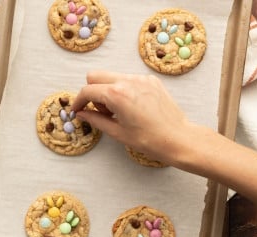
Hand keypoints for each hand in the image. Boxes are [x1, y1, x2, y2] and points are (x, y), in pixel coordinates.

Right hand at [71, 70, 192, 164]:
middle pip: (96, 76)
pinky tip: (131, 105)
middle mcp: (128, 80)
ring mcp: (141, 78)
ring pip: (112, 76)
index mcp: (117, 94)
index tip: (78, 110)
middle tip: (101, 111)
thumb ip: (96, 120)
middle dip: (92, 92)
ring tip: (118, 110)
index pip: (87, 90)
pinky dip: (123, 89)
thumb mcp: (118, 132)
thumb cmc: (149, 140)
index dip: (78, 101)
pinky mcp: (151, 80)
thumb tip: (82, 114)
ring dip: (107, 90)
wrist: (179, 138)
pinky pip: (128, 79)